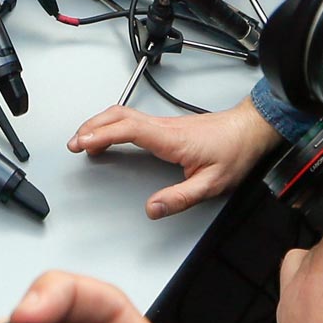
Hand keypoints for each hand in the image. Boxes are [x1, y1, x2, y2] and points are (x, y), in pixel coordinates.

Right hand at [67, 93, 281, 217]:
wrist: (250, 130)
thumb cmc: (234, 153)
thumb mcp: (211, 184)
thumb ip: (180, 197)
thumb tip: (152, 209)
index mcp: (171, 138)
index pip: (129, 129)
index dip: (102, 134)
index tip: (82, 142)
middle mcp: (164, 126)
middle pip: (119, 116)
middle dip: (92, 126)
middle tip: (73, 142)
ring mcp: (164, 123)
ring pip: (124, 114)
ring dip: (100, 123)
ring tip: (82, 139)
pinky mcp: (166, 125)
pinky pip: (132, 119)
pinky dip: (111, 124)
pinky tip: (106, 135)